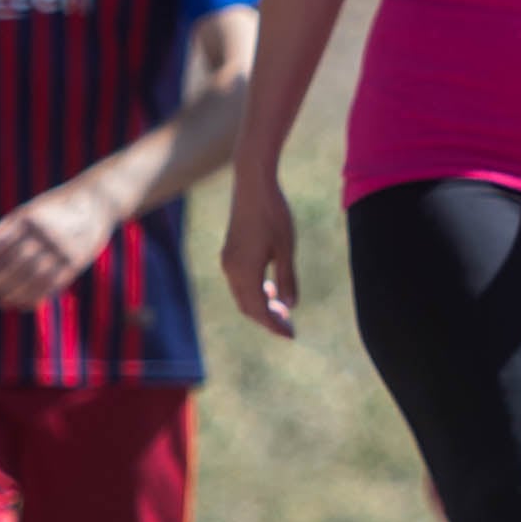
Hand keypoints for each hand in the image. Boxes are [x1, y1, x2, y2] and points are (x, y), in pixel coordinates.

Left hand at [0, 182, 117, 308]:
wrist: (99, 201)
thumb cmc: (56, 207)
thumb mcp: (29, 211)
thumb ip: (3, 229)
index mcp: (30, 218)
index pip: (1, 244)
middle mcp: (46, 233)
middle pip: (16, 261)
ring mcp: (64, 247)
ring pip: (34, 275)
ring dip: (15, 292)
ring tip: (0, 302)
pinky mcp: (77, 261)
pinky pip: (54, 283)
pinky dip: (37, 296)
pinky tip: (23, 304)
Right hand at [217, 169, 302, 340]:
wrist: (253, 185)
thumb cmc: (274, 214)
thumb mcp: (286, 249)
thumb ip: (287, 279)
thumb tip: (290, 306)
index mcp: (245, 272)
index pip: (259, 310)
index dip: (274, 326)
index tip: (291, 336)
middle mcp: (231, 270)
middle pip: (248, 306)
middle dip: (268, 319)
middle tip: (289, 326)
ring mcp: (228, 260)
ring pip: (243, 294)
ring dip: (261, 305)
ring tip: (283, 309)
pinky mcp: (230, 252)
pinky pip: (240, 281)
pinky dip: (255, 291)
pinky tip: (271, 287)